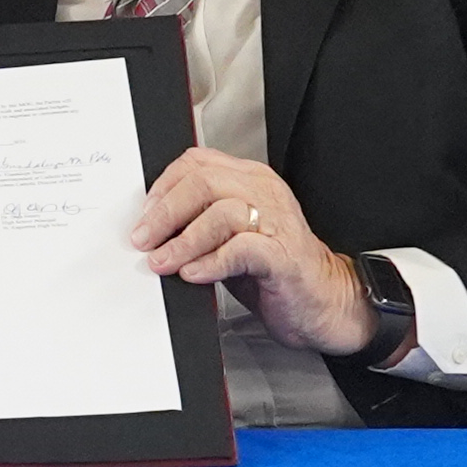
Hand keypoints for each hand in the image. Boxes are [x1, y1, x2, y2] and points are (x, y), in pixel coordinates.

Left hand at [132, 146, 375, 354]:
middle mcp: (265, 195)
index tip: (143, 215)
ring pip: (221, 213)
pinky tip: (194, 274)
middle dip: (165, 213)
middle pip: (204, 182)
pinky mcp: (283, 256)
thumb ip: (199, 224)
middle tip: (144, 239)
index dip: (164, 187)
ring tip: (163, 261)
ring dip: (184, 240)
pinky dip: (211, 262)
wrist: (323, 303)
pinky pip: (241, 249)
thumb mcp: (229, 238)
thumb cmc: (274, 272)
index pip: (198, 163)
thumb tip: (151, 229)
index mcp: (251, 181)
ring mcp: (276, 224)